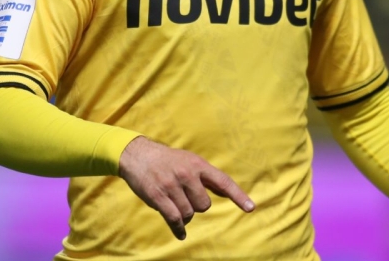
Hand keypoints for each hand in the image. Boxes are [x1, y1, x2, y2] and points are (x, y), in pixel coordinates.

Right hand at [117, 136, 254, 239]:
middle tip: (185, 197)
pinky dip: (179, 229)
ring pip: (189, 213)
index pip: (223, 181)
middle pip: (204, 205)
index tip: (250, 208)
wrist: (137, 155)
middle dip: (196, 206)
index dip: (238, 195)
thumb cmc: (167, 160)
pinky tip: (181, 234)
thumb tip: (226, 191)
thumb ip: (205, 176)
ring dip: (184, 214)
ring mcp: (172, 185)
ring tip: (175, 203)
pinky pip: (175, 219)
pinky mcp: (158, 196)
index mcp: (198, 165)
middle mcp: (187, 174)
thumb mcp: (188, 160)